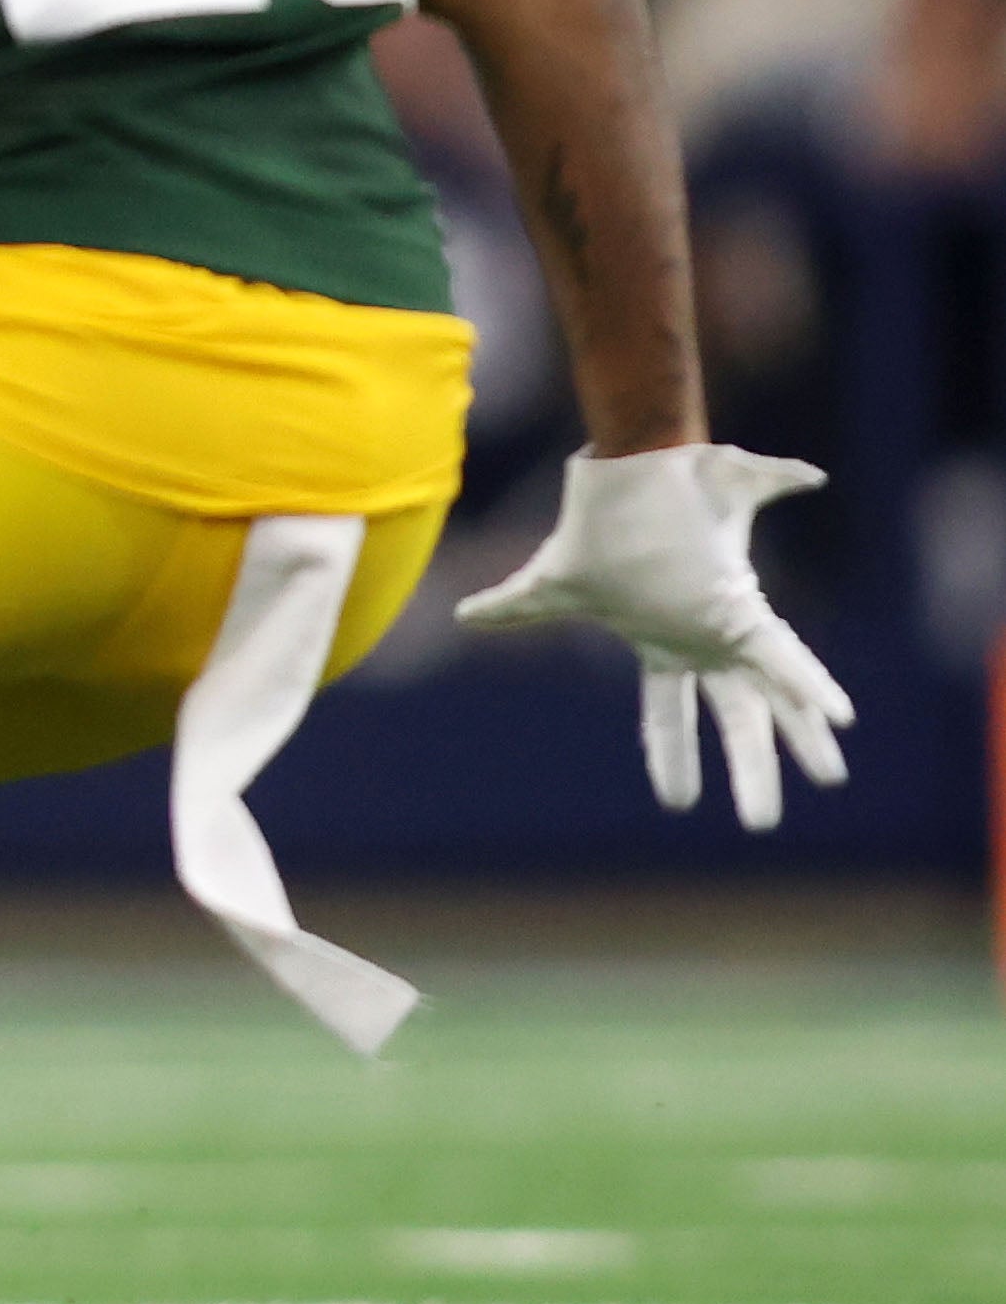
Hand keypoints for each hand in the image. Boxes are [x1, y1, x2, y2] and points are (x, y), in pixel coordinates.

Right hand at [455, 444, 851, 828]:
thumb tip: (463, 616)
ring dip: (802, 741)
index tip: (677, 803)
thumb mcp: (548, 584)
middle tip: (760, 826)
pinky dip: (809, 686)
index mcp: (662, 645)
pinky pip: (782, 656)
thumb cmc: (599, 523)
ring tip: (832, 777)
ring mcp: (728, 628)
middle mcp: (703, 644)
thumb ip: (513, 606)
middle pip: (731, 721)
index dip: (671, 758)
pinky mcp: (742, 607)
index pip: (667, 715)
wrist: (626, 477)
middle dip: (749, 773)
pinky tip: (840, 719)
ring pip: (772, 697)